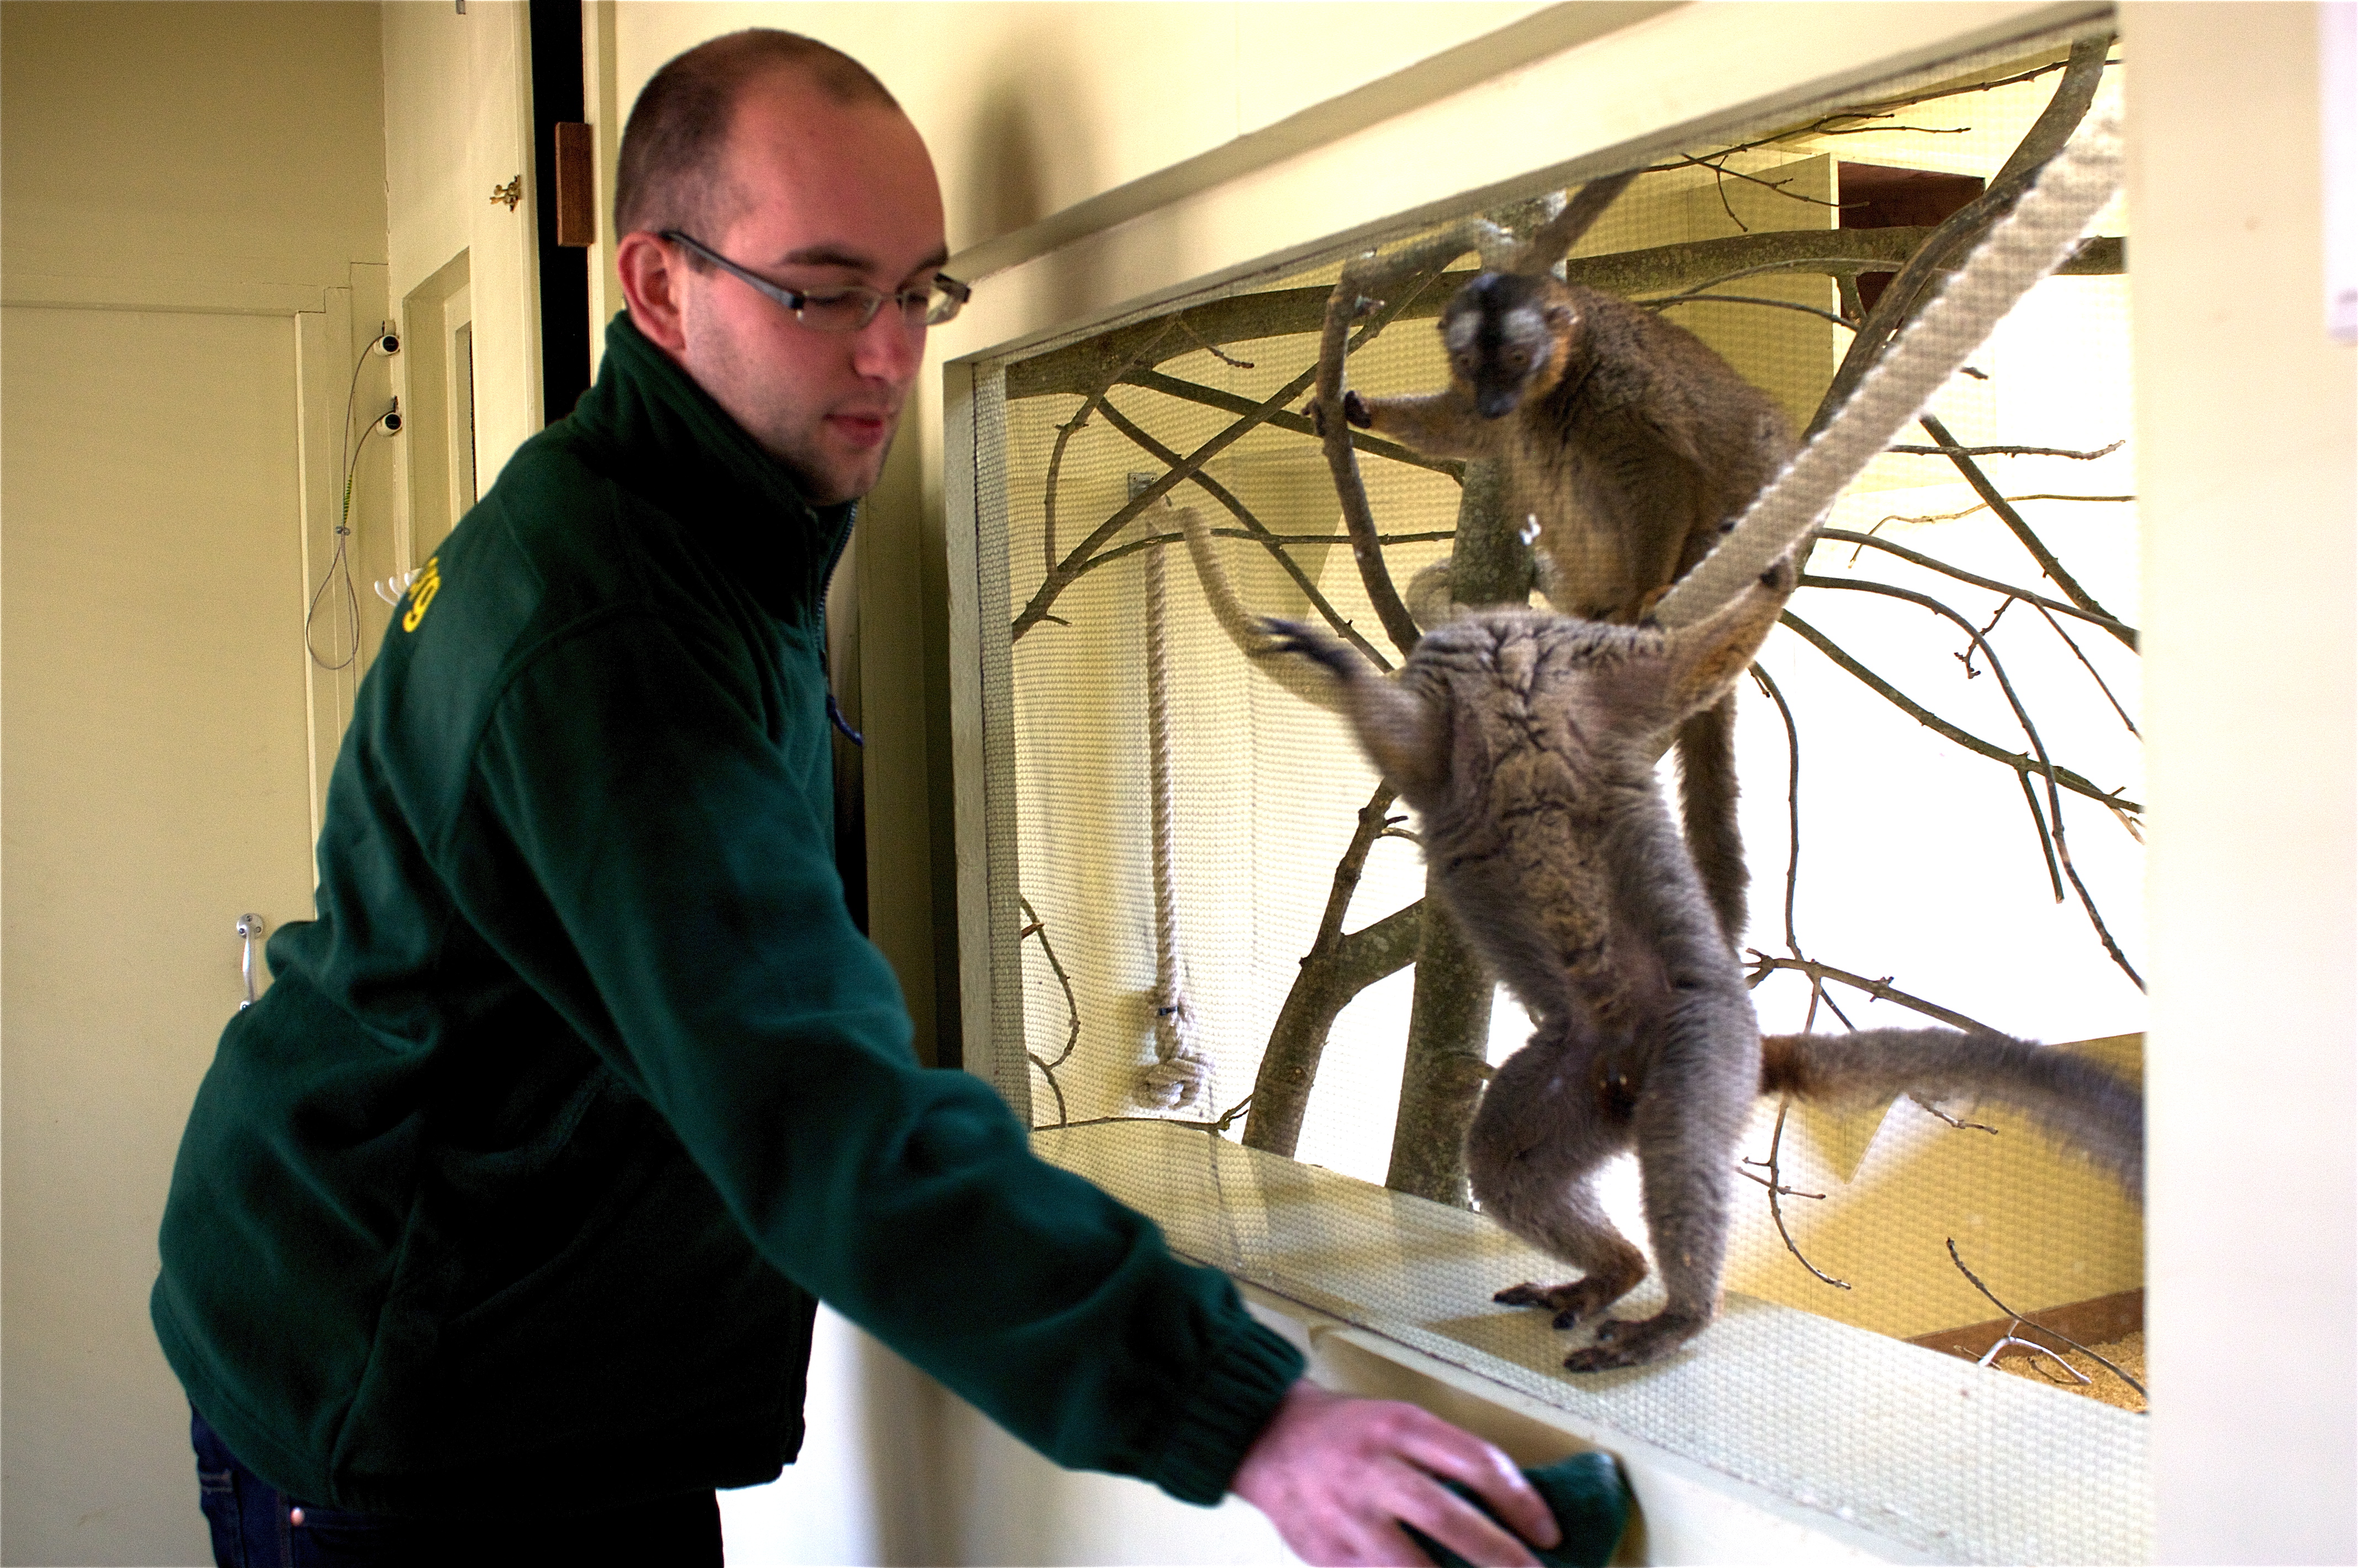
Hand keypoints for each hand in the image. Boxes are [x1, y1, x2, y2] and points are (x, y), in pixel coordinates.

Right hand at [1230, 1381, 1558, 1566]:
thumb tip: (1511, 1511)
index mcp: (1399, 1427)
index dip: (1521, 1502)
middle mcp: (1373, 1469)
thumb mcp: (1399, 1422)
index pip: (1476, 1462)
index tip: (1547, 1532)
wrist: (1268, 1436)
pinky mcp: (1326, 1554)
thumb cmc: (1346, 1432)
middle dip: (1501, 1556)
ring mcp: (1346, 1516)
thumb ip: (1446, 1460)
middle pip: (1449, 1518)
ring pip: (1410, 1566)